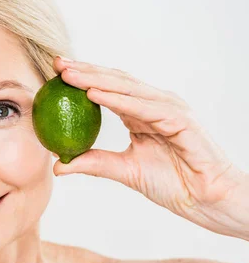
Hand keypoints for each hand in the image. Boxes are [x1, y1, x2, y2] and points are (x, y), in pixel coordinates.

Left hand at [51, 56, 246, 234]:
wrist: (206, 200)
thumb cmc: (173, 184)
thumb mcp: (124, 171)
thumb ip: (94, 163)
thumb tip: (58, 165)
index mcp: (141, 113)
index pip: (109, 88)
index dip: (83, 78)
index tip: (55, 72)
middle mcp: (155, 105)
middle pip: (115, 81)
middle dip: (85, 69)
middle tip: (57, 63)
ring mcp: (169, 109)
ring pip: (128, 89)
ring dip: (96, 80)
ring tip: (69, 75)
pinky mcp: (180, 120)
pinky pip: (144, 108)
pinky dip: (118, 100)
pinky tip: (94, 95)